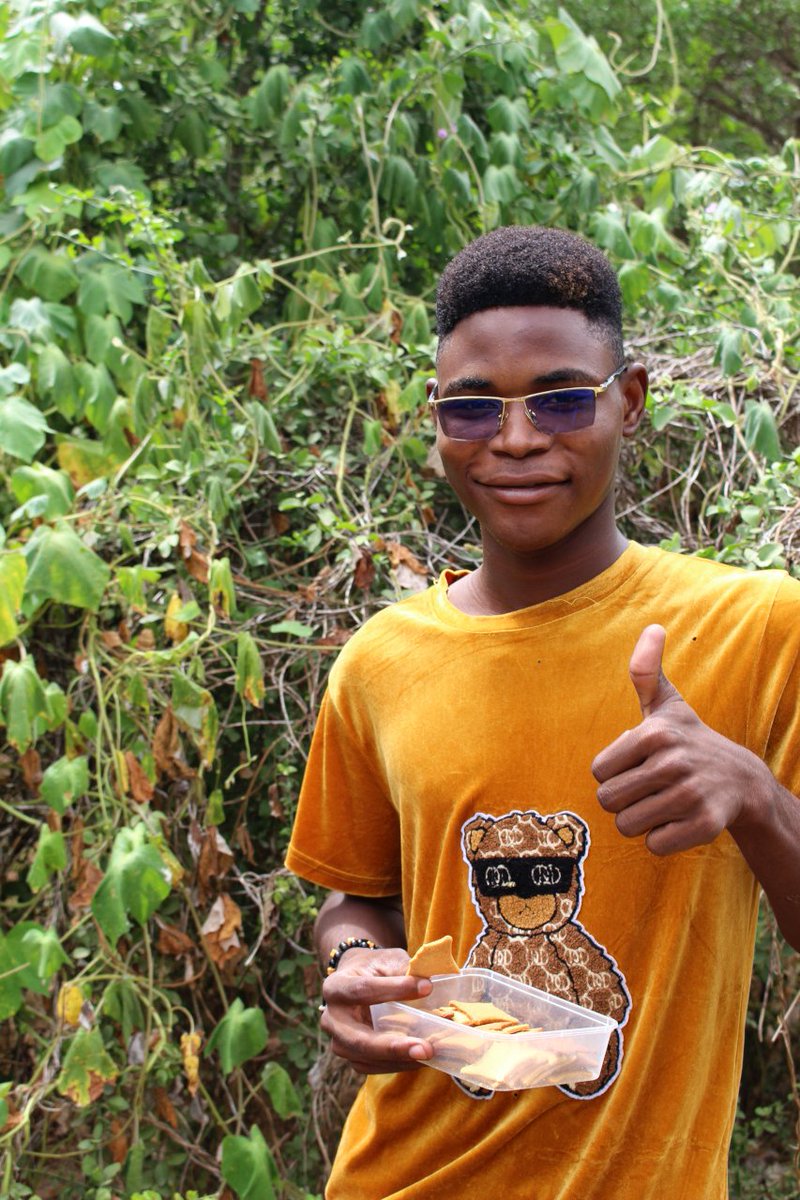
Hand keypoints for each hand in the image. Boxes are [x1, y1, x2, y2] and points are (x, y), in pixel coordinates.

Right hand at [320, 947, 433, 1073]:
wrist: (358, 980)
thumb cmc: (374, 968)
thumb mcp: (387, 961)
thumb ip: (404, 971)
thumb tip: (429, 985)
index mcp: (336, 987)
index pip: (362, 990)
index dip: (394, 989)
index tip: (426, 987)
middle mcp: (331, 1018)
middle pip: (358, 1039)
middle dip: (393, 1046)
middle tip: (425, 1049)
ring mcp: (339, 1041)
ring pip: (366, 1058)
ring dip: (400, 1059)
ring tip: (430, 1053)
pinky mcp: (352, 1057)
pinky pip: (373, 1067)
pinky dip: (398, 1064)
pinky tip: (420, 1058)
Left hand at [591, 624, 769, 854]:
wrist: (742, 780)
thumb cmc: (690, 740)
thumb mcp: (667, 705)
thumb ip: (646, 671)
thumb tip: (653, 627)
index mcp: (654, 733)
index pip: (598, 772)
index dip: (614, 773)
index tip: (638, 765)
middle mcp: (672, 763)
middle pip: (609, 801)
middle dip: (624, 799)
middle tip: (650, 788)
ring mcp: (690, 795)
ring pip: (628, 827)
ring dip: (641, 820)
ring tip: (663, 802)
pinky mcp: (704, 826)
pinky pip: (654, 845)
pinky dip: (663, 839)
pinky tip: (679, 820)